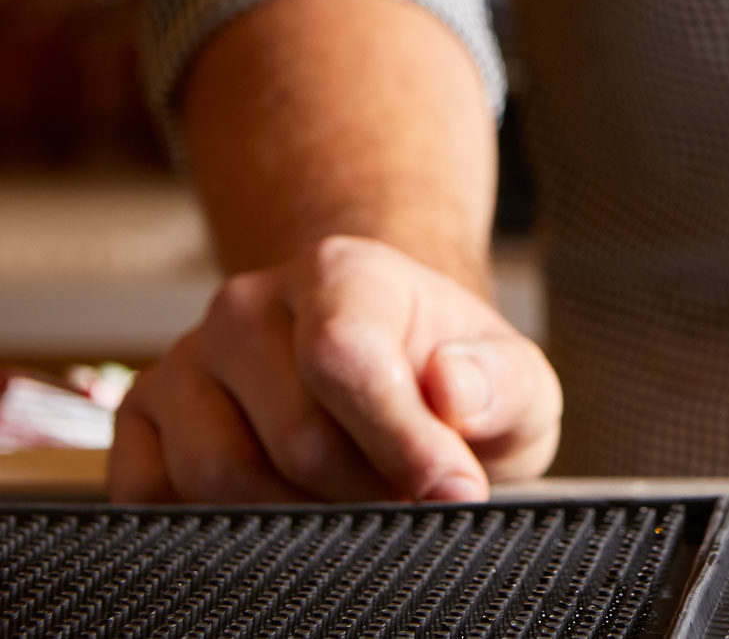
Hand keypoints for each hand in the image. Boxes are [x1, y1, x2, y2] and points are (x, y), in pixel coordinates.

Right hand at [110, 235, 559, 503]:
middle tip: (408, 494)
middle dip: (367, 491)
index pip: (342, 359)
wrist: (396, 371)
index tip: (452, 489)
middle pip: (294, 440)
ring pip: (219, 479)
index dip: (400, 441)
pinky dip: (221, 526)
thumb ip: (501, 382)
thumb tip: (451, 386)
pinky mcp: (142, 417)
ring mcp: (186, 361)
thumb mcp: (515, 380)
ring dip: (301, 516)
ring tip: (355, 499)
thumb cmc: (454, 379)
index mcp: (340, 272)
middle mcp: (247, 306)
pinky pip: (156, 497)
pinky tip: (284, 507)